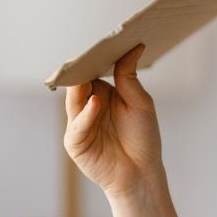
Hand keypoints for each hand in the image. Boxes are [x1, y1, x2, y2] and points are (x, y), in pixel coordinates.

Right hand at [63, 45, 163, 198]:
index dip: (93, 60)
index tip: (100, 44)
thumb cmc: (143, 138)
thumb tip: (134, 47)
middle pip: (79, 84)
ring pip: (74, 101)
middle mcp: (87, 107)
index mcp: (101, 95)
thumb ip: (130, 77)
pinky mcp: (75, 142)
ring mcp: (79, 124)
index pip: (91, 73)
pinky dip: (87, 114)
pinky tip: (96, 103)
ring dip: (81, 89)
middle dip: (82, 71)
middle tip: (87, 54)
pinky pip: (78, 125)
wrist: (142, 172)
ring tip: (89, 75)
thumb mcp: (140, 102)